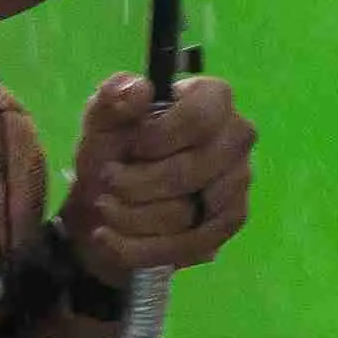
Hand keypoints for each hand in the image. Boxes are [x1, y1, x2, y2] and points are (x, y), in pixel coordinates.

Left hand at [56, 73, 255, 281]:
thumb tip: (141, 89)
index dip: (160, 137)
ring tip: (106, 207)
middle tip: (107, 180)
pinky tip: (111, 238)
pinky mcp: (229, 222)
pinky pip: (189, 245)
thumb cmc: (112, 150)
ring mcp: (238, 182)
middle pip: (192, 172)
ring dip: (132, 216)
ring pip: (186, 214)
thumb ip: (112, 97)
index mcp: (211, 99)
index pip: (201, 116)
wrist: (106, 204)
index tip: (131, 147)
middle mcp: (236, 138)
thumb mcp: (100, 119)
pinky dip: (141, 247)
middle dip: (137, 184)